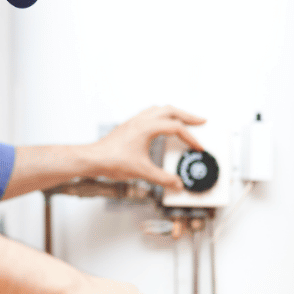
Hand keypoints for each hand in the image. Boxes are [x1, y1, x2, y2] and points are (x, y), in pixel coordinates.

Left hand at [86, 105, 205, 188]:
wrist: (92, 159)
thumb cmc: (111, 161)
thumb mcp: (142, 172)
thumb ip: (163, 178)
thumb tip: (176, 183)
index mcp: (147, 127)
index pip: (176, 128)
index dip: (190, 138)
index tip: (198, 147)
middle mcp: (141, 120)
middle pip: (171, 110)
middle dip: (188, 116)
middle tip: (201, 121)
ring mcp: (134, 121)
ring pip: (159, 109)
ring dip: (174, 113)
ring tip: (184, 120)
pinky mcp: (129, 126)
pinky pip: (150, 114)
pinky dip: (162, 116)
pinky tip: (162, 125)